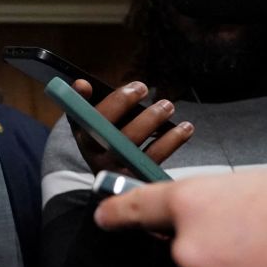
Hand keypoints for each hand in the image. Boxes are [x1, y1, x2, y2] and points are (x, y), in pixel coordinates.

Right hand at [68, 80, 191, 177]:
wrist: (114, 182)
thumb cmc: (105, 139)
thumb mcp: (89, 123)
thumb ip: (83, 102)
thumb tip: (81, 84)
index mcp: (83, 135)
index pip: (90, 115)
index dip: (111, 101)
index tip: (136, 86)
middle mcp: (95, 154)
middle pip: (110, 128)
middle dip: (129, 104)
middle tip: (145, 88)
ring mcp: (116, 168)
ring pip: (132, 142)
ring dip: (152, 119)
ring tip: (168, 106)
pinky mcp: (136, 177)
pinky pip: (154, 156)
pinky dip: (172, 140)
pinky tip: (185, 128)